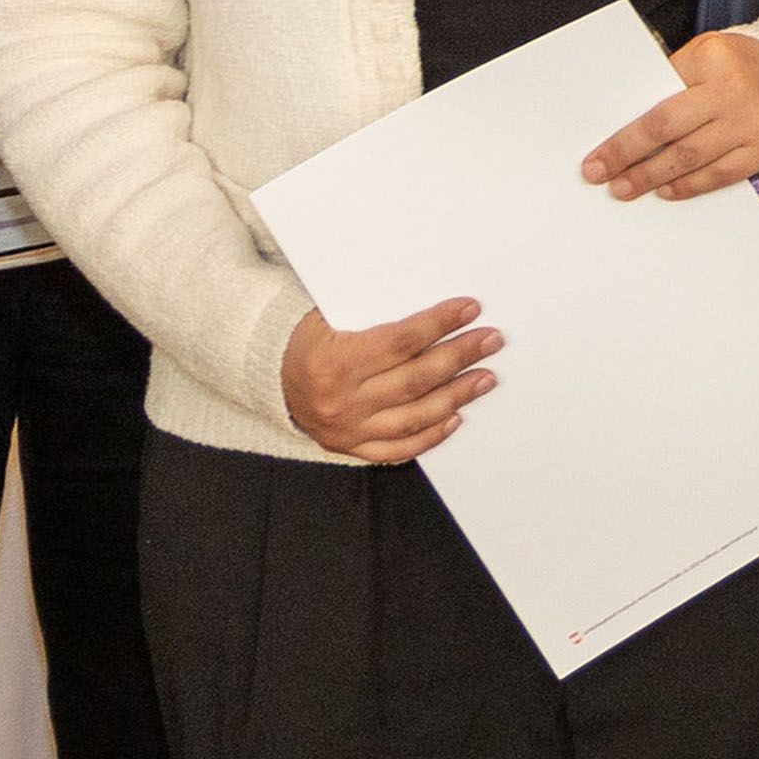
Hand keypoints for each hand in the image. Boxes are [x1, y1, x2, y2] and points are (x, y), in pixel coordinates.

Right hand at [282, 298, 493, 462]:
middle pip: (415, 379)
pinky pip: (397, 449)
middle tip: (491, 340)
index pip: (400, 341)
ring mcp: (346, 429)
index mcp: (334, 361)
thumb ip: (374, 315)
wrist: (266, 375)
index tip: (470, 309)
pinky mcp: (349, 446)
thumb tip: (433, 309)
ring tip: (485, 378)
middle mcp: (341, 401)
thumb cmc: (305, 338)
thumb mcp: (327, 316)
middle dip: (459, 357)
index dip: (439, 324)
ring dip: (455, 396)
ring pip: (413, 417)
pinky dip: (429, 436)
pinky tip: (455, 417)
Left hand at [582, 32, 758, 201]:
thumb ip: (674, 79)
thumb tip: (627, 121)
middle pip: (668, 128)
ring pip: (692, 157)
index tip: (597, 152)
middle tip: (599, 174)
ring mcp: (753, 122)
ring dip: (652, 176)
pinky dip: (690, 185)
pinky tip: (666, 190)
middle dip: (628, 154)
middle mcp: (733, 90)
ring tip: (625, 189)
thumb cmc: (742, 67)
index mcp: (713, 58)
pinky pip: (721, 174)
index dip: (625, 129)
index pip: (659, 97)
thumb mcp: (708, 54)